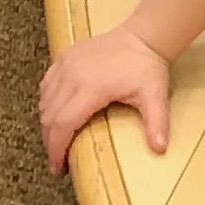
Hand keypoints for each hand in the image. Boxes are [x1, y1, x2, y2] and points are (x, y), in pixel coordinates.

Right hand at [41, 25, 173, 163]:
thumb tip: (160, 149)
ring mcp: (65, 63)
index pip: (63, 124)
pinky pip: (46, 84)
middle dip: (50, 141)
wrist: (142, 36)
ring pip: (44, 100)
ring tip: (57, 140)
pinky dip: (46, 102)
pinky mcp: (64, 56)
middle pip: (49, 115)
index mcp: (91, 88)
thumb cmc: (147, 68)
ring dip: (47, 123)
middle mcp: (72, 75)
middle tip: (58, 160)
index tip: (57, 168)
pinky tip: (55, 113)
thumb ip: (157, 124)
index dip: (56, 149)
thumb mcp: (155, 97)